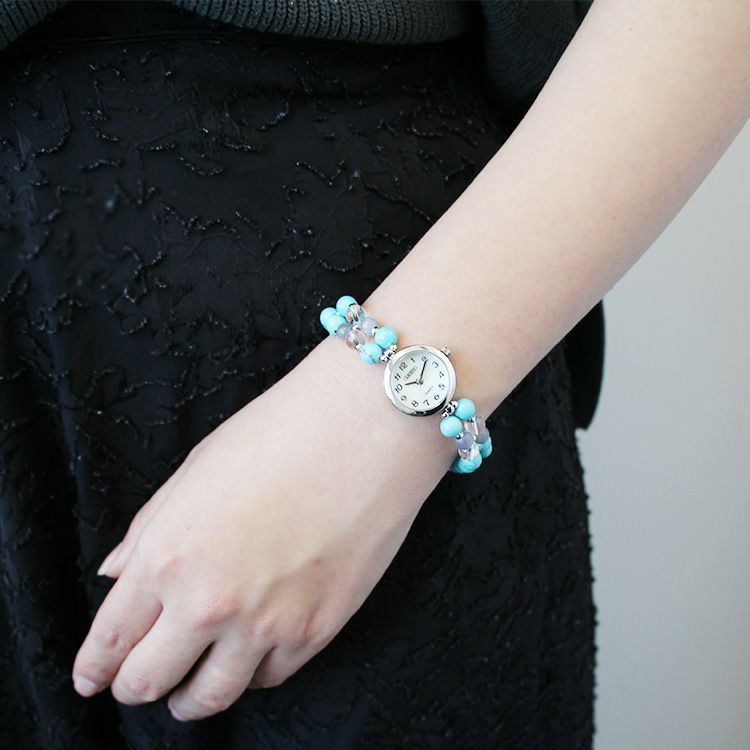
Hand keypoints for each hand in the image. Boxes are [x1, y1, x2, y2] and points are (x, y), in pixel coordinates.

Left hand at [71, 334, 456, 720]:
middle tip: (134, 684)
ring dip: (189, 700)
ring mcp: (265, 623)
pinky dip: (252, 672)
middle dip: (133, 687)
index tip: (92, 677)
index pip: (110, 638)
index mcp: (167, 555)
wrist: (364, 430)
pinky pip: (270, 676)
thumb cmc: (279, 434)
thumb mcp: (197, 470)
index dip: (94, 667)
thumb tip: (118, 572)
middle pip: (148, 682)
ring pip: (210, 697)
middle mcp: (208, 602)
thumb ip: (150, 529)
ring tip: (187, 695)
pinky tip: (249, 656)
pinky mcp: (316, 630)